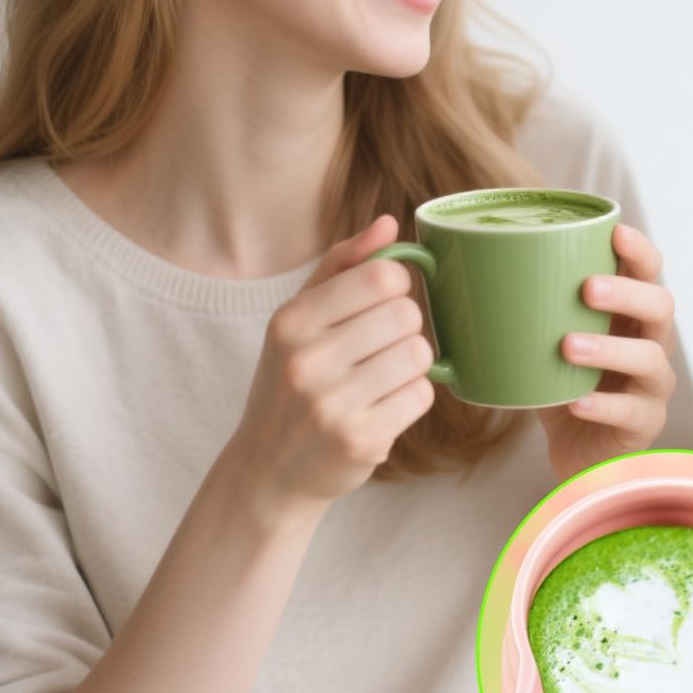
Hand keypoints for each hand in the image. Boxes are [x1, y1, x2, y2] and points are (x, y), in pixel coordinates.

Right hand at [225, 215, 435, 526]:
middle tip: (379, 349)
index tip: (380, 304)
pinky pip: (422, 396)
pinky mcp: (360, 441)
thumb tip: (389, 223)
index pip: (383, 276)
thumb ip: (344, 264)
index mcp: (291, 321)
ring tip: (380, 378)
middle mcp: (306, 361)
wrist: (270, 469)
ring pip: (420, 354)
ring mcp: (331, 405)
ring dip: (411, 365)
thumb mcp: (300, 317)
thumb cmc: (292, 380)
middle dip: (404, 328)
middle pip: (408, 314)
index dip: (396, 286)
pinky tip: (382, 407)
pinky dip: (411, 399)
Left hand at [536, 223, 676, 481]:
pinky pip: (632, 412)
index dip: (638, 249)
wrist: (580, 454)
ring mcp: (652, 385)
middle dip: (626, 292)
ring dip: (609, 348)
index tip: (616, 232)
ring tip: (567, 346)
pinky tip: (576, 402)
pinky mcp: (644, 424)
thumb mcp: (542, 341)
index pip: (648, 270)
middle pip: (661, 306)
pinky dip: (603, 405)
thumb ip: (517, 307)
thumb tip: (446, 264)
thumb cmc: (560, 384)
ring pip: (649, 358)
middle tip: (587, 288)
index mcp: (629, 312)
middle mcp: (651, 341)